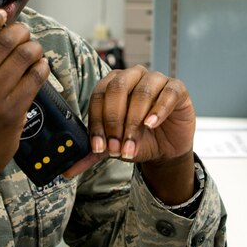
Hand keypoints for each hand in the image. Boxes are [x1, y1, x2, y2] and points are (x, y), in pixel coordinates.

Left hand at [65, 66, 195, 191]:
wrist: (165, 148)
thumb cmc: (138, 138)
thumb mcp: (113, 146)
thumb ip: (92, 153)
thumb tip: (68, 170)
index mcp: (113, 83)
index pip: (99, 96)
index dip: (97, 122)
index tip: (99, 147)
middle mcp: (133, 76)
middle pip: (118, 88)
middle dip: (114, 120)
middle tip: (116, 145)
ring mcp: (156, 79)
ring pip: (142, 92)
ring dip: (134, 121)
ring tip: (132, 144)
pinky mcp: (177, 88)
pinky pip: (168, 93)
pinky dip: (158, 110)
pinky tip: (151, 125)